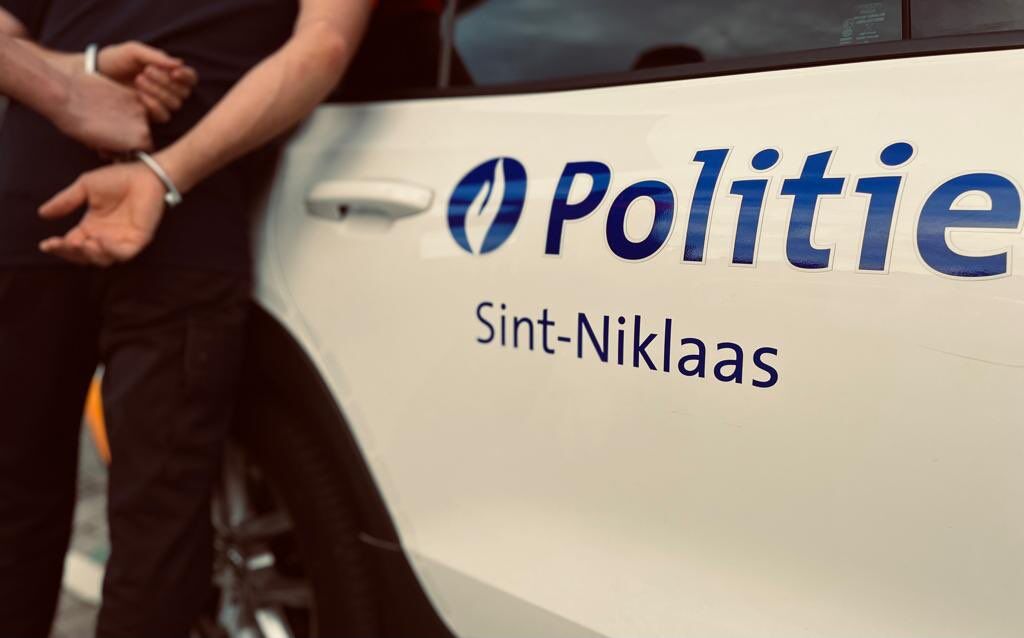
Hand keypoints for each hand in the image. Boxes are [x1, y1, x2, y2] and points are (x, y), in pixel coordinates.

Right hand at [37, 163, 166, 265]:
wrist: (144, 173)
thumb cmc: (117, 178)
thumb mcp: (85, 188)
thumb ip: (66, 201)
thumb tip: (42, 213)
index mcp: (91, 227)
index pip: (71, 244)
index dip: (58, 247)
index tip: (46, 244)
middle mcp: (105, 237)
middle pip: (84, 256)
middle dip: (70, 254)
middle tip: (62, 244)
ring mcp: (122, 240)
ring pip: (103, 260)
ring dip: (89, 254)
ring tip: (82, 243)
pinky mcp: (138, 239)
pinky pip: (123, 253)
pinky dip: (110, 250)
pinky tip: (100, 240)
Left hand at [53, 73, 151, 151]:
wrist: (64, 94)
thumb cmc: (76, 123)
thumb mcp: (96, 145)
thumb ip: (114, 149)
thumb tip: (119, 151)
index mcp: (139, 140)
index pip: (145, 150)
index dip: (133, 151)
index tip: (122, 150)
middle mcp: (144, 123)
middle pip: (143, 134)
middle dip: (130, 136)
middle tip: (111, 135)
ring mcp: (137, 105)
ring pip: (138, 118)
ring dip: (128, 120)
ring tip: (107, 119)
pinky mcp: (128, 92)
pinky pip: (132, 104)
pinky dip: (123, 107)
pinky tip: (105, 106)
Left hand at [99, 41, 197, 122]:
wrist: (93, 74)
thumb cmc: (115, 59)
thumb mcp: (134, 51)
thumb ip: (156, 57)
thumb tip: (180, 64)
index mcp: (169, 73)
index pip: (190, 78)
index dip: (187, 77)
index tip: (175, 72)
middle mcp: (169, 90)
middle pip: (184, 93)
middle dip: (166, 82)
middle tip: (145, 71)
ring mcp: (160, 104)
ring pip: (175, 105)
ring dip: (159, 92)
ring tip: (138, 80)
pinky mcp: (150, 117)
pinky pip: (163, 116)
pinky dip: (154, 105)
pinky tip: (139, 96)